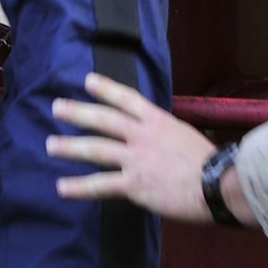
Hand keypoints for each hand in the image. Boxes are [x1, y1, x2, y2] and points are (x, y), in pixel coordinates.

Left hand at [50, 73, 223, 222]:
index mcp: (158, 120)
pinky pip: (101, 184)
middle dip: (78, 111)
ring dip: (71, 146)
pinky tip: (62, 187)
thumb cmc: (208, 163)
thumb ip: (165, 134)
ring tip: (51, 145)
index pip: (127, 98)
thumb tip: (158, 136)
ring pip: (96, 149)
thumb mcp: (185, 136)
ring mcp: (136, 158)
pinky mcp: (134, 184)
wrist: (217, 185)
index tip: (88, 80)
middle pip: (104, 119)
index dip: (106, 88)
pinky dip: (79, 187)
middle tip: (57, 106)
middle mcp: (142, 135)